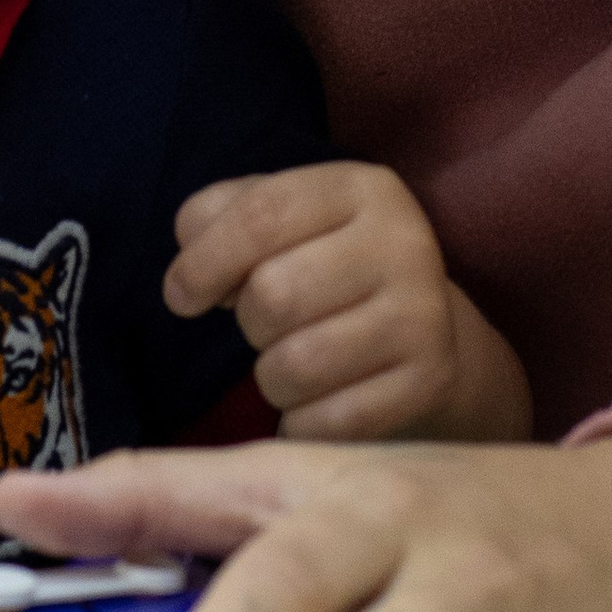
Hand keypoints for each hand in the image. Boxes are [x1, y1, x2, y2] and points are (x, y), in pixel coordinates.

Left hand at [166, 162, 532, 440]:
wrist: (421, 330)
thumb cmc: (325, 267)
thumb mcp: (280, 221)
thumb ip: (220, 220)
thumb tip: (188, 275)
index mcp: (362, 188)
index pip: (261, 215)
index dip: (204, 260)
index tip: (181, 296)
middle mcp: (404, 243)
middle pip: (273, 294)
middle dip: (248, 322)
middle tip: (265, 326)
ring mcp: (424, 315)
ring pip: (294, 365)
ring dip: (271, 377)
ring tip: (291, 363)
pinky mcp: (430, 380)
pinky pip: (328, 421)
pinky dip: (302, 422)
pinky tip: (316, 403)